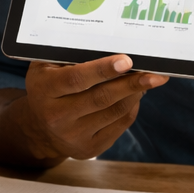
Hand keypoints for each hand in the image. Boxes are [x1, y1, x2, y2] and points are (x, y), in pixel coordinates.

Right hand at [0, 56, 167, 165]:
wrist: (39, 128)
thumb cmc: (49, 85)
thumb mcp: (47, 66)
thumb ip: (70, 55)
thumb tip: (110, 43)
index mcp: (44, 90)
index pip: (76, 79)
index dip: (102, 70)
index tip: (127, 61)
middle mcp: (56, 116)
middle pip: (101, 98)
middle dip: (131, 84)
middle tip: (154, 73)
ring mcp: (73, 136)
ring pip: (114, 112)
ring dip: (135, 94)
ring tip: (148, 79)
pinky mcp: (88, 149)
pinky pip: (119, 126)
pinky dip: (131, 108)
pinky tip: (135, 95)